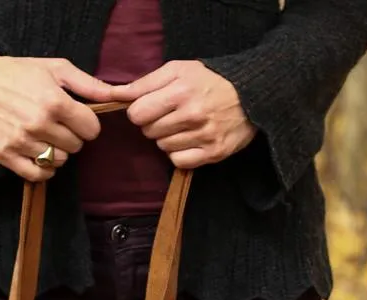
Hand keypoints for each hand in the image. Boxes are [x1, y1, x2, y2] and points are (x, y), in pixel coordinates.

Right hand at [0, 54, 115, 180]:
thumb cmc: (19, 73)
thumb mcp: (54, 69)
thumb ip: (87, 84)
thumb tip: (115, 95)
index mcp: (53, 101)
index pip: (91, 129)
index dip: (87, 124)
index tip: (77, 119)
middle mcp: (37, 123)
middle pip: (76, 147)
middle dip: (72, 136)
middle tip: (58, 125)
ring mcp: (20, 142)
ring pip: (59, 161)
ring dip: (57, 152)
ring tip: (46, 136)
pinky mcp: (6, 155)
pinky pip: (38, 175)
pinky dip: (44, 169)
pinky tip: (39, 154)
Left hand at [111, 61, 256, 168]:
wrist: (251, 94)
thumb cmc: (209, 80)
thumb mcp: (178, 69)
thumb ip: (145, 82)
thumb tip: (115, 93)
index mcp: (181, 91)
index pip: (137, 113)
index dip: (140, 111)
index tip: (151, 107)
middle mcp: (192, 114)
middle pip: (149, 132)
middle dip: (154, 124)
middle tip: (171, 115)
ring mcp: (204, 136)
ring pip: (163, 147)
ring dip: (168, 138)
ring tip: (183, 126)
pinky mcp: (212, 153)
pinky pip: (178, 161)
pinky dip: (179, 154)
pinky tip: (190, 141)